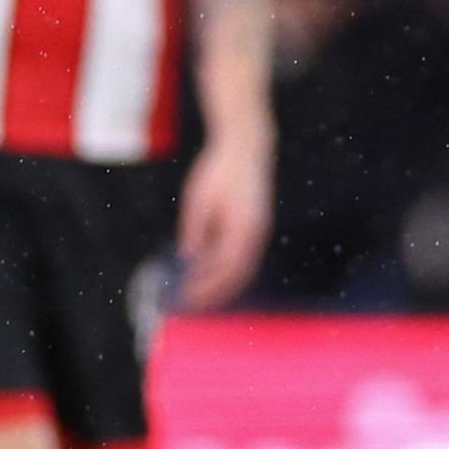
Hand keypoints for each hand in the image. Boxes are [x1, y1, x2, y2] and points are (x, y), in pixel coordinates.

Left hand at [173, 135, 273, 311]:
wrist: (247, 146)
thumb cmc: (220, 168)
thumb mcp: (199, 197)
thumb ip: (195, 228)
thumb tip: (189, 256)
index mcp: (243, 227)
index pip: (226, 268)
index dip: (208, 286)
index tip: (188, 296)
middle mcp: (256, 232)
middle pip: (240, 273)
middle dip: (217, 290)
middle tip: (193, 302)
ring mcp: (260, 229)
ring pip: (244, 266)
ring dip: (223, 281)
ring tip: (199, 289)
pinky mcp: (257, 224)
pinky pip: (244, 254)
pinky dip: (228, 267)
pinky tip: (209, 268)